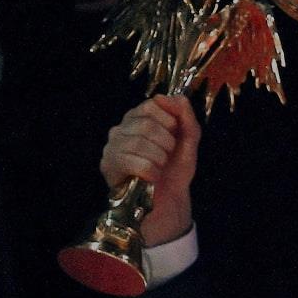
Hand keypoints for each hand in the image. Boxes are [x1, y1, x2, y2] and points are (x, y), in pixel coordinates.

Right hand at [99, 95, 200, 245]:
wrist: (170, 200)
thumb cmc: (175, 169)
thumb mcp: (188, 139)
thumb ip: (185, 116)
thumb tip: (172, 97)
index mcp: (137, 119)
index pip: (152, 105)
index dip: (170, 122)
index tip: (174, 138)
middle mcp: (120, 129)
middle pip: (146, 124)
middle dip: (166, 143)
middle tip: (167, 157)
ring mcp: (111, 147)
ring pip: (140, 142)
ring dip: (159, 159)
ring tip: (159, 168)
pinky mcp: (108, 166)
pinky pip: (135, 162)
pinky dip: (151, 171)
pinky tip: (152, 177)